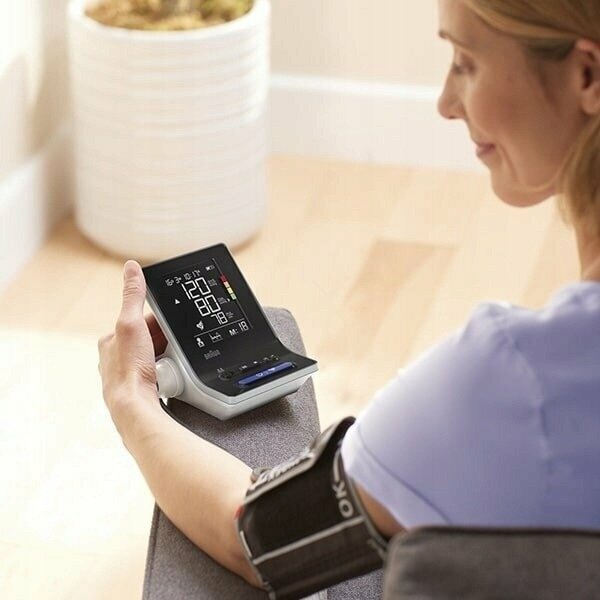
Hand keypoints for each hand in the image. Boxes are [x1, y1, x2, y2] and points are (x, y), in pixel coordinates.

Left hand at [98, 260, 167, 431]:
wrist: (134, 407)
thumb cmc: (129, 369)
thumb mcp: (132, 323)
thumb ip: (133, 295)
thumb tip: (131, 268)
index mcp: (110, 340)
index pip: (140, 322)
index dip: (159, 323)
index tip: (171, 330)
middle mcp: (115, 357)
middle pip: (150, 340)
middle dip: (165, 343)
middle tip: (173, 349)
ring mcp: (127, 374)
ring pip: (156, 358)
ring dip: (168, 359)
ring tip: (172, 365)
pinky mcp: (139, 388)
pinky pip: (160, 374)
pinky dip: (168, 374)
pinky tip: (171, 378)